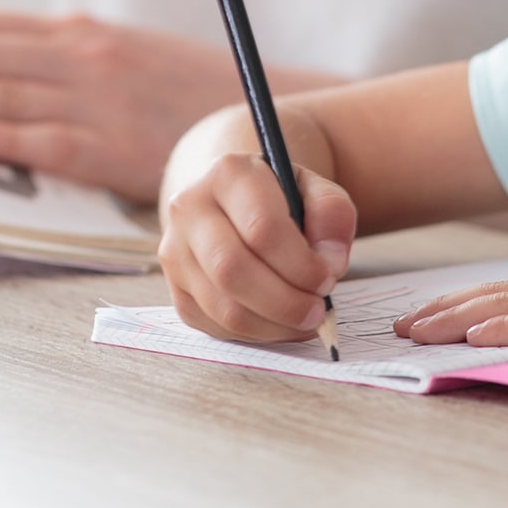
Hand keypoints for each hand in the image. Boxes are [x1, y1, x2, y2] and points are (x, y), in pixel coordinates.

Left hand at [0, 8, 301, 203]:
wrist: (263, 112)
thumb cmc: (185, 91)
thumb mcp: (121, 57)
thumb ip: (58, 60)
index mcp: (77, 37)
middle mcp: (81, 59)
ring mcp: (98, 101)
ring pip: (2, 90)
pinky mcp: (118, 147)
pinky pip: (51, 142)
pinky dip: (4, 135)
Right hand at [159, 154, 356, 342]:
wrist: (231, 203)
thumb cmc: (279, 198)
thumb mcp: (314, 189)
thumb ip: (332, 214)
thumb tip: (330, 262)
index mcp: (228, 173)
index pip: (262, 227)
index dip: (300, 263)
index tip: (327, 278)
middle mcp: (190, 209)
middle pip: (233, 270)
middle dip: (285, 301)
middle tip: (317, 310)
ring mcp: (175, 252)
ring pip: (223, 306)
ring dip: (272, 324)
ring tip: (305, 320)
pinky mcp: (176, 290)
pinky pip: (215, 325)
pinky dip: (255, 334)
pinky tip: (280, 323)